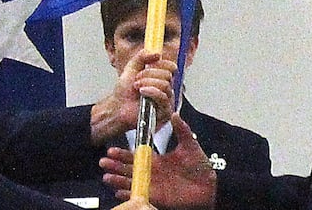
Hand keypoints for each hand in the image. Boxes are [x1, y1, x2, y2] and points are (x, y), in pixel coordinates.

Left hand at [91, 50, 175, 143]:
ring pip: (165, 85)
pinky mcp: (165, 112)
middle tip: (137, 78)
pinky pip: (163, 97)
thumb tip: (157, 53)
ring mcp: (167, 101)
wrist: (118, 107)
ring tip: (137, 86)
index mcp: (161, 79)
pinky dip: (151, 91)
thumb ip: (142, 57)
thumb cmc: (125, 92)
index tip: (148, 65)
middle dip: (150, 74)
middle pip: (168, 75)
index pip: (171, 67)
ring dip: (148, 82)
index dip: (161, 64)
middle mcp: (167, 90)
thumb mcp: (132, 68)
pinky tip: (142, 92)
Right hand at [101, 113, 216, 209]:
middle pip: (128, 169)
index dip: (122, 154)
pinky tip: (119, 192)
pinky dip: (129, 195)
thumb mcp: (190, 145)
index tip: (111, 149)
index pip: (135, 156)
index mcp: (156, 159)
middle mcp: (151, 172)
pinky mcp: (156, 198)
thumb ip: (182, 130)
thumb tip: (174, 114)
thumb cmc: (199, 167)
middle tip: (103, 162)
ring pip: (130, 182)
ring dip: (117, 180)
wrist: (208, 186)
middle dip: (114, 166)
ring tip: (106, 177)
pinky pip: (140, 196)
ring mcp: (152, 185)